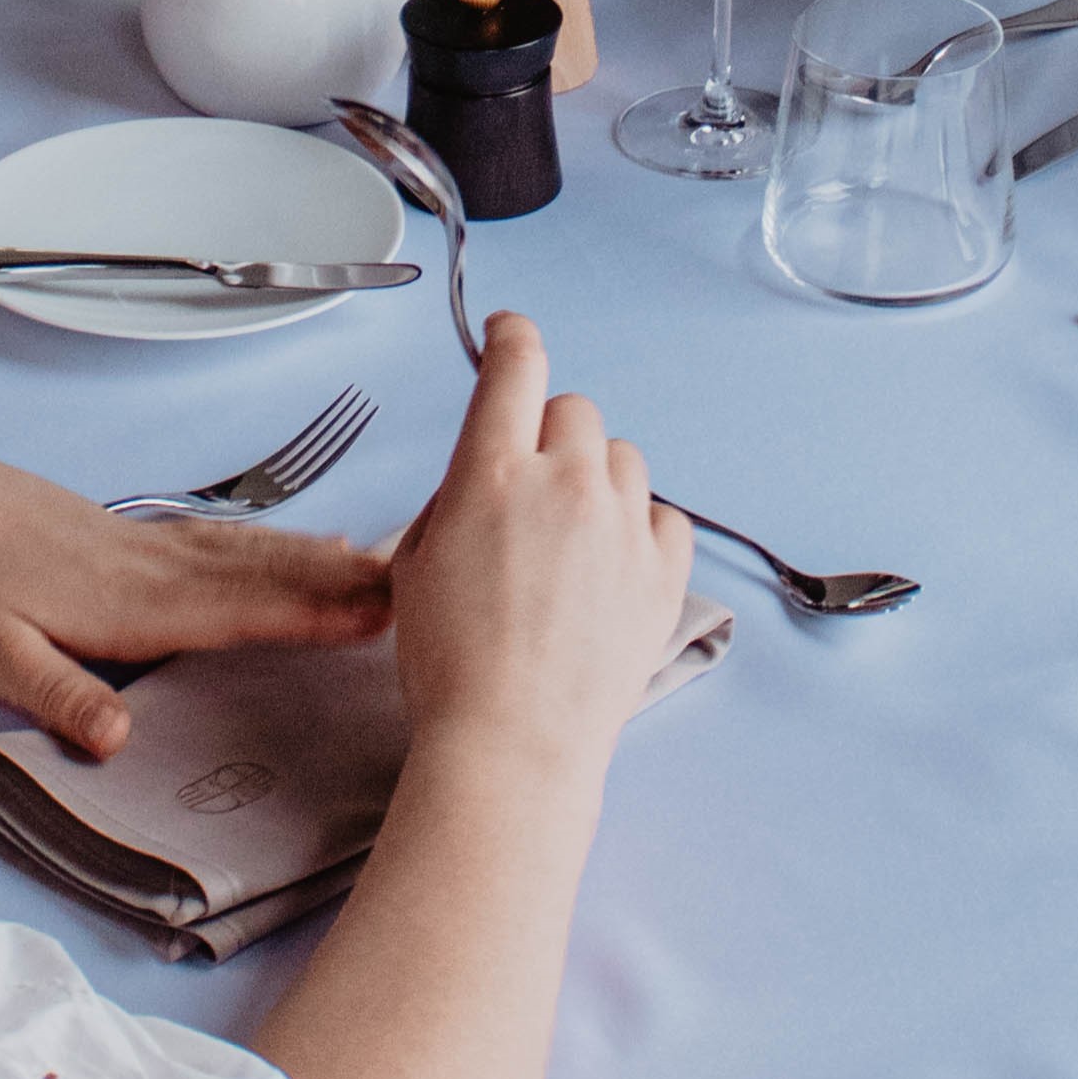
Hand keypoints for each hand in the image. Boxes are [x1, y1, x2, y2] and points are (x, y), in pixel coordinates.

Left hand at [0, 426, 387, 757]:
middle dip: (343, 583)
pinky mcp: (135, 534)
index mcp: (127, 602)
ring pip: (254, 552)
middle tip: (422, 587)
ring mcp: (148, 543)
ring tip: (388, 567)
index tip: (376, 616)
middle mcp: (152, 565)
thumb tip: (118, 738)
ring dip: (322, 559)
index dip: (308, 615)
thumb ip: (58, 696)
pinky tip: (304, 545)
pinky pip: (228, 539)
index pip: (236, 612)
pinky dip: (279, 542)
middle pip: (265, 575)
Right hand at [388, 312, 693, 770]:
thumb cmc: (451, 666)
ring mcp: (621, 525)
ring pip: (620, 456)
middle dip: (547, 436)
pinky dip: (638, 527)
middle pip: (572, 410)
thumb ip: (454, 498)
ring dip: (594, 479)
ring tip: (568, 541)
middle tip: (529, 490)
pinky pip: (663, 514)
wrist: (512, 743)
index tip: (511, 335)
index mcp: (491, 475)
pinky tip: (609, 566)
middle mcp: (563, 485)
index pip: (515, 366)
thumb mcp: (414, 563)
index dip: (513, 338)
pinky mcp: (662, 570)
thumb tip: (488, 474)